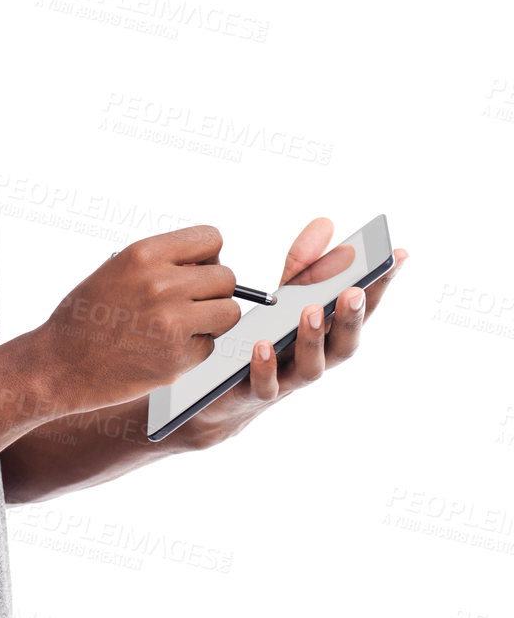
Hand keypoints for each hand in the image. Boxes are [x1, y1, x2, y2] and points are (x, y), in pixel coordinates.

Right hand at [37, 225, 241, 413]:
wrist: (60, 364)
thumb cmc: (87, 316)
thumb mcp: (117, 270)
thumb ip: (163, 262)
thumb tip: (209, 265)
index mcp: (144, 254)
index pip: (212, 239)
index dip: (207, 257)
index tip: (196, 271)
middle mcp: (161, 284)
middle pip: (227, 277)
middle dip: (213, 291)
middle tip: (189, 303)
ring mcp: (172, 322)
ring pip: (229, 312)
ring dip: (213, 319)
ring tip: (182, 325)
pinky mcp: (178, 357)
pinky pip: (211, 345)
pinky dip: (194, 348)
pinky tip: (164, 348)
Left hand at [177, 216, 407, 450]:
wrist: (219, 393)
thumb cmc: (261, 339)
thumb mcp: (281, 299)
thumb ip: (301, 266)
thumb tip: (325, 223)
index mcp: (328, 334)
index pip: (361, 309)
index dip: (381, 285)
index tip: (398, 255)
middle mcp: (316, 358)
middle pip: (345, 344)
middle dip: (353, 317)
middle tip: (354, 291)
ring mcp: (288, 379)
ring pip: (312, 367)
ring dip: (314, 339)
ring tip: (310, 311)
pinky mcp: (255, 394)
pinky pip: (266, 386)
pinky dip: (265, 367)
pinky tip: (261, 345)